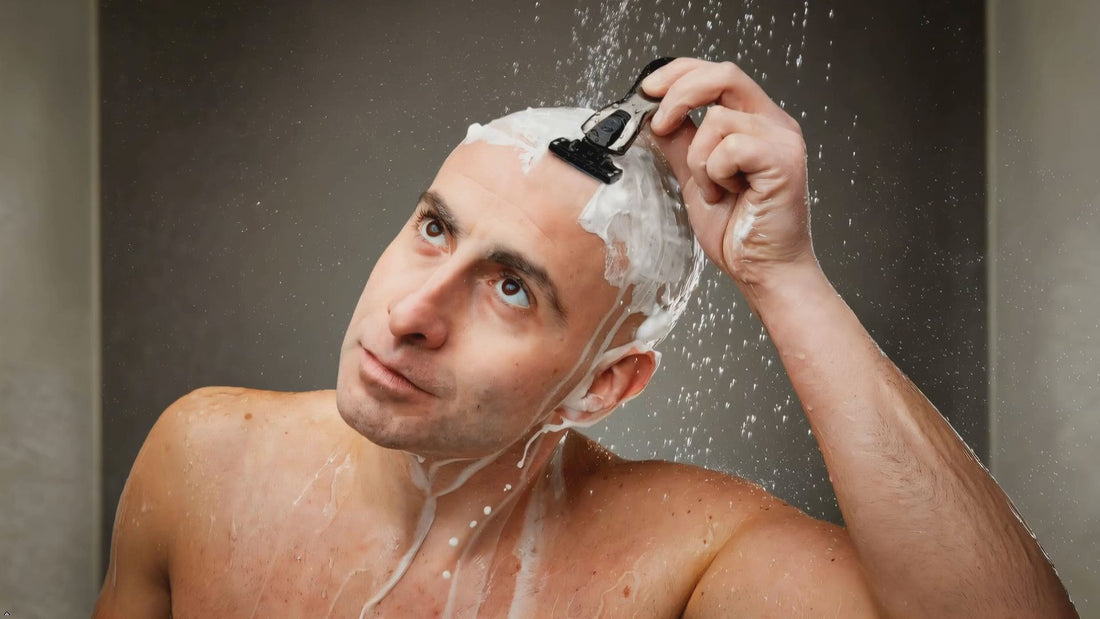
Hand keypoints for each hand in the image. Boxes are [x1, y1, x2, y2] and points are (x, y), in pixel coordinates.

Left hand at [643, 58, 816, 287]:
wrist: (762, 270)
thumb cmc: (737, 230)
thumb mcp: (695, 178)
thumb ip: (680, 144)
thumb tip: (654, 117)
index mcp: (755, 121)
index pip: (717, 74)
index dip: (679, 73)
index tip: (648, 91)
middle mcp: (774, 123)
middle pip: (723, 74)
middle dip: (680, 94)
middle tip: (659, 124)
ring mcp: (782, 139)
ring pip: (718, 119)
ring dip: (699, 160)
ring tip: (713, 190)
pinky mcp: (784, 160)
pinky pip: (730, 146)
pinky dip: (715, 173)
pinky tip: (728, 194)